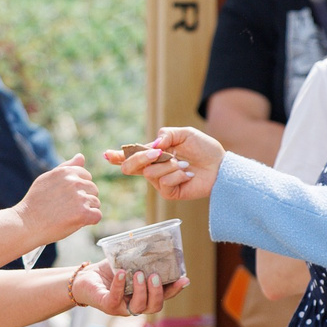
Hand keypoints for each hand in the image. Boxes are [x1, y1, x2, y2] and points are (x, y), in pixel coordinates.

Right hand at [16, 155, 103, 240]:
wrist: (26, 223)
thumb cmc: (35, 203)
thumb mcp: (47, 179)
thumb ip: (66, 167)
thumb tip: (81, 157)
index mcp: (66, 172)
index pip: (86, 176)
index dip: (79, 188)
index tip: (67, 197)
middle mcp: (74, 182)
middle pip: (93, 189)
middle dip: (85, 199)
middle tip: (67, 208)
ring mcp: (79, 197)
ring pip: (96, 203)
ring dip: (86, 210)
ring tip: (69, 215)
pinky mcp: (83, 213)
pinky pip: (97, 215)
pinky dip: (90, 220)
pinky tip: (76, 222)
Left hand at [69, 259, 185, 317]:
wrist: (85, 278)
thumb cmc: (110, 272)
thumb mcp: (130, 263)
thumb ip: (144, 260)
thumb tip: (158, 242)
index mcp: (145, 296)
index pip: (164, 296)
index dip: (175, 290)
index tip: (184, 279)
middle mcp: (136, 305)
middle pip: (155, 306)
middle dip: (157, 292)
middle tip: (154, 276)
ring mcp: (122, 308)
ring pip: (139, 307)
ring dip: (141, 291)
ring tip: (138, 274)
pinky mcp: (107, 306)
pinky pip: (115, 300)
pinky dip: (119, 286)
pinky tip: (121, 273)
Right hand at [106, 128, 222, 201]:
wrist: (219, 165)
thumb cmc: (203, 148)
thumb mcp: (184, 133)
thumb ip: (166, 134)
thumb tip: (153, 144)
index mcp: (153, 154)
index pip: (130, 156)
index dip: (117, 156)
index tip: (107, 154)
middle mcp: (153, 168)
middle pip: (131, 167)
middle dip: (140, 158)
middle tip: (157, 152)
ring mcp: (160, 182)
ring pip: (150, 173)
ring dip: (169, 165)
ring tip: (184, 164)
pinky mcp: (170, 193)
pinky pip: (164, 183)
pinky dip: (177, 176)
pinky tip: (187, 174)